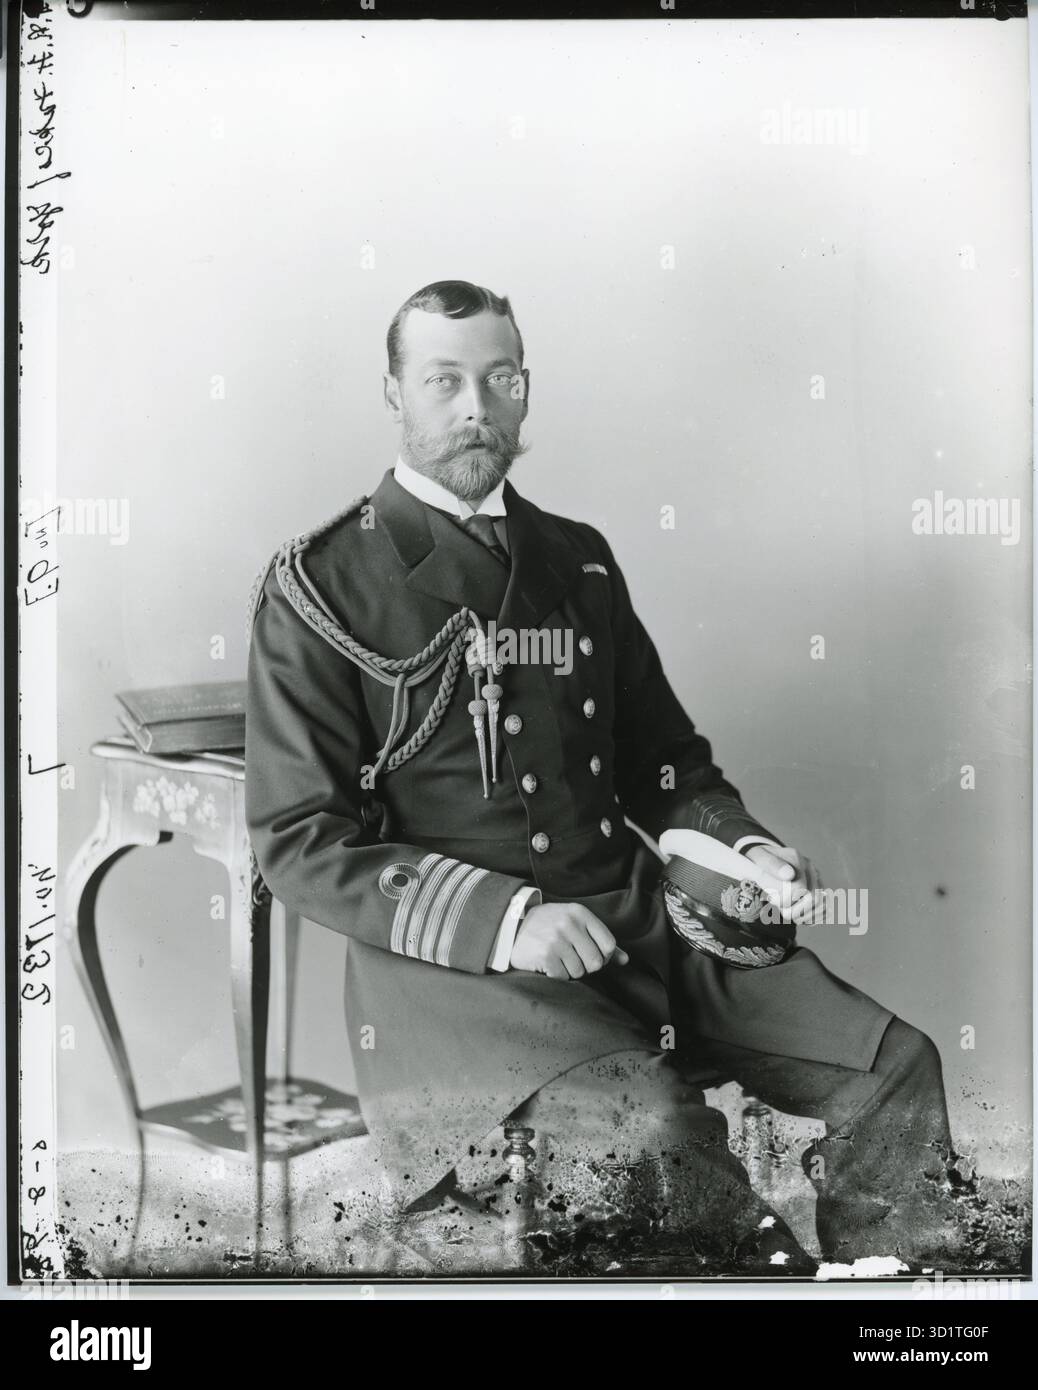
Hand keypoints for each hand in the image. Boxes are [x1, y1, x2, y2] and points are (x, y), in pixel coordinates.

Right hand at [509, 903, 629, 979]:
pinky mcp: (545, 955)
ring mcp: (556, 939)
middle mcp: (569, 923)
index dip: (603, 956)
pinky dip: (556, 975)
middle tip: (571, 959)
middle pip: (596, 962)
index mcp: (580, 913)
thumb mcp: (575, 924)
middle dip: (585, 966)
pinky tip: (547, 964)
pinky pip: (563, 977)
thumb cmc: (549, 927)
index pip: (608, 944)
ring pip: (579, 972)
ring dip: (569, 971)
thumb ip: (600, 940)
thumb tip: (625, 960)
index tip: (590, 955)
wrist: (511, 928)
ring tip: (556, 959)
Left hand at [743, 844, 822, 924]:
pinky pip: (826, 908)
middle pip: (815, 898)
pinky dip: (815, 917)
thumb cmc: (760, 861)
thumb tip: (789, 875)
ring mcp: (816, 878)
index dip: (786, 900)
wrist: (765, 860)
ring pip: (823, 904)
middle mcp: (809, 867)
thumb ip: (772, 864)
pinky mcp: (819, 888)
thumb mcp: (759, 858)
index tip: (773, 900)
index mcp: (796, 858)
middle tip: (783, 912)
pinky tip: (802, 919)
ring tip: (791, 915)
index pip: (799, 888)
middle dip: (797, 911)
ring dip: (806, 916)